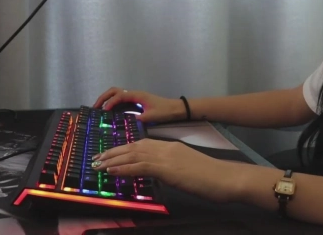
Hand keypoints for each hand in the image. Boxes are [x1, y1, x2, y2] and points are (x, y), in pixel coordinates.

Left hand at [91, 139, 244, 202]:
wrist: (225, 177)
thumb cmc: (211, 177)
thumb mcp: (187, 168)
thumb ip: (172, 168)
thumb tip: (161, 173)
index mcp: (171, 147)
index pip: (142, 145)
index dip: (124, 149)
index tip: (110, 154)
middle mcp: (166, 148)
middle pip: (134, 147)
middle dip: (113, 152)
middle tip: (97, 158)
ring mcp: (166, 157)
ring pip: (133, 155)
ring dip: (113, 159)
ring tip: (98, 164)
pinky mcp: (167, 168)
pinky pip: (140, 166)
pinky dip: (124, 168)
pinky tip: (112, 171)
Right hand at [93, 87, 185, 123]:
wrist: (175, 108)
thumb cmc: (164, 111)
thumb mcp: (150, 116)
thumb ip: (137, 118)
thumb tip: (124, 122)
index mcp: (136, 95)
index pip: (119, 96)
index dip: (110, 102)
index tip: (103, 111)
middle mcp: (134, 94)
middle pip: (114, 91)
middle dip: (103, 97)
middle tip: (95, 107)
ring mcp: (135, 96)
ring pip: (117, 93)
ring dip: (107, 99)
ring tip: (99, 108)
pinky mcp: (136, 101)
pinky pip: (121, 99)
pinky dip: (113, 102)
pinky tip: (110, 111)